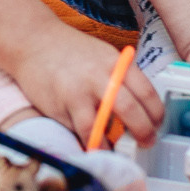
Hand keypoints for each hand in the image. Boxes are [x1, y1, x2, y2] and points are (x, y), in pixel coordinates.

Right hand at [14, 27, 162, 145]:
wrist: (33, 40)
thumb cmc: (70, 50)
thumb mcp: (103, 55)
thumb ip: (121, 78)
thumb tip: (140, 107)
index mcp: (115, 64)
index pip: (146, 93)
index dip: (156, 114)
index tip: (156, 124)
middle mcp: (98, 77)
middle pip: (130, 111)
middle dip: (142, 133)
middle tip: (145, 141)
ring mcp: (76, 94)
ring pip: (99, 129)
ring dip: (111, 146)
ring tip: (116, 150)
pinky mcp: (58, 107)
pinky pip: (77, 132)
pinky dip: (86, 141)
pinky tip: (91, 142)